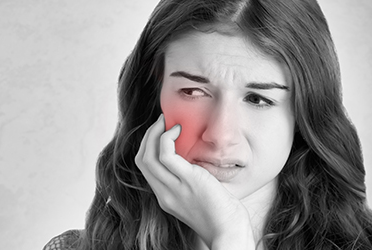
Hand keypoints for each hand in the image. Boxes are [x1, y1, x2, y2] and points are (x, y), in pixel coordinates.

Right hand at [135, 114, 254, 248]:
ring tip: (166, 122)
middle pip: (142, 160)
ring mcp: (173, 188)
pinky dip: (166, 138)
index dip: (148, 147)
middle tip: (161, 122)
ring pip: (148, 156)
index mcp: (165, 197)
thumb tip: (193, 161)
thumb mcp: (197, 197)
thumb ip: (189, 182)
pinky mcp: (188, 180)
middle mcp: (164, 193)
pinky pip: (165, 155)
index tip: (159, 133)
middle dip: (148, 136)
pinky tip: (178, 130)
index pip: (145, 168)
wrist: (229, 231)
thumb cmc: (221, 214)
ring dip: (154, 133)